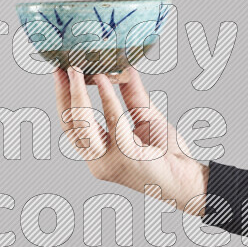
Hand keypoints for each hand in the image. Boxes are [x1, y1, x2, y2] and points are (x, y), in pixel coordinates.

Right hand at [53, 67, 208, 216]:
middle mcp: (98, 161)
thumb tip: (124, 67)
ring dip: (78, 95)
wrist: (187, 178)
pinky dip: (107, 99)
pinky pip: (114, 122)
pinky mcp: (126, 157)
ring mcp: (110, 161)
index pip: (72, 125)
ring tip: (77, 71)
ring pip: (83, 125)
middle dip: (64, 95)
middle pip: (70, 125)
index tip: (60, 73)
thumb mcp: (145, 117)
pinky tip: (104, 80)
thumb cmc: (168, 155)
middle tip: (63, 68)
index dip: (63, 98)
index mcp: (98, 153)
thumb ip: (132, 95)